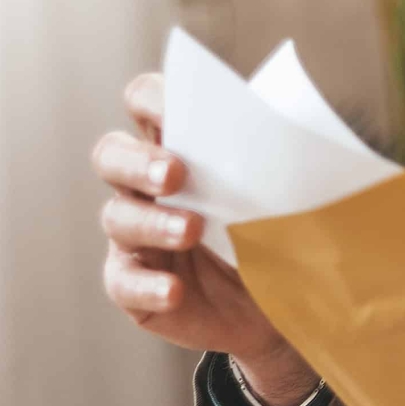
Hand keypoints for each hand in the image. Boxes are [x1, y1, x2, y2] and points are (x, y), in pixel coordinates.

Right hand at [92, 72, 319, 405]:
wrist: (282, 306)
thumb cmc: (278, 234)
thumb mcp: (282, 195)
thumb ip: (271, 164)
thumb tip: (293, 138)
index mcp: (177, 146)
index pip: (144, 102)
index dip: (150, 99)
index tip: (173, 108)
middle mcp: (144, 186)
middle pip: (111, 154)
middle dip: (138, 161)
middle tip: (175, 174)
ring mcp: (133, 235)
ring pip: (116, 217)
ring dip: (152, 222)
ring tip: (190, 230)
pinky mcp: (131, 283)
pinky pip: (123, 282)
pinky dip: (147, 285)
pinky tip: (174, 289)